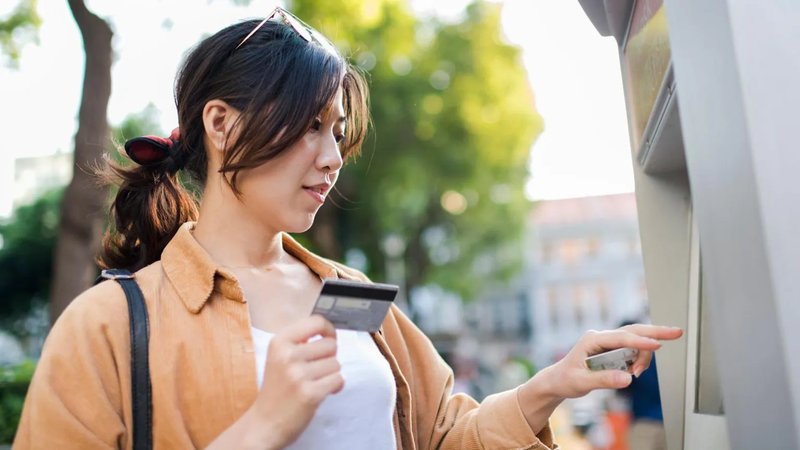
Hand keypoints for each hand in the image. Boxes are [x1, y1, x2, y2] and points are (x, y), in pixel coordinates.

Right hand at [252, 315, 343, 446]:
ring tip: (314, 383)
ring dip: (331, 374)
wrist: (265, 423)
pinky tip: (321, 392)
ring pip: (336, 364)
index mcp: (279, 342)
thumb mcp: (279, 357)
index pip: (316, 322)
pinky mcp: (310, 393)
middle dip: (329, 358)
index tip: (329, 338)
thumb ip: (300, 342)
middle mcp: (288, 355)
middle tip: (315, 370)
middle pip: (331, 344)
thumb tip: (329, 333)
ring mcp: (298, 375)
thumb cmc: (277, 389)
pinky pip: (338, 380)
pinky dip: (335, 387)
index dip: (328, 330)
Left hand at [516, 324, 681, 434]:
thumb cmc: (566, 379)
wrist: (559, 380)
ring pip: (636, 342)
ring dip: (643, 355)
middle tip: (677, 333)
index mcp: (592, 339)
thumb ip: (604, 380)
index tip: (657, 345)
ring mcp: (608, 342)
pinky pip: (633, 351)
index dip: (640, 342)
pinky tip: (633, 371)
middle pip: (633, 331)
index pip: (621, 338)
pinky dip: (639, 359)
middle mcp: (602, 337)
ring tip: (636, 374)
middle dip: (656, 332)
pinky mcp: (613, 350)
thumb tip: (627, 379)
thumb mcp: (582, 382)